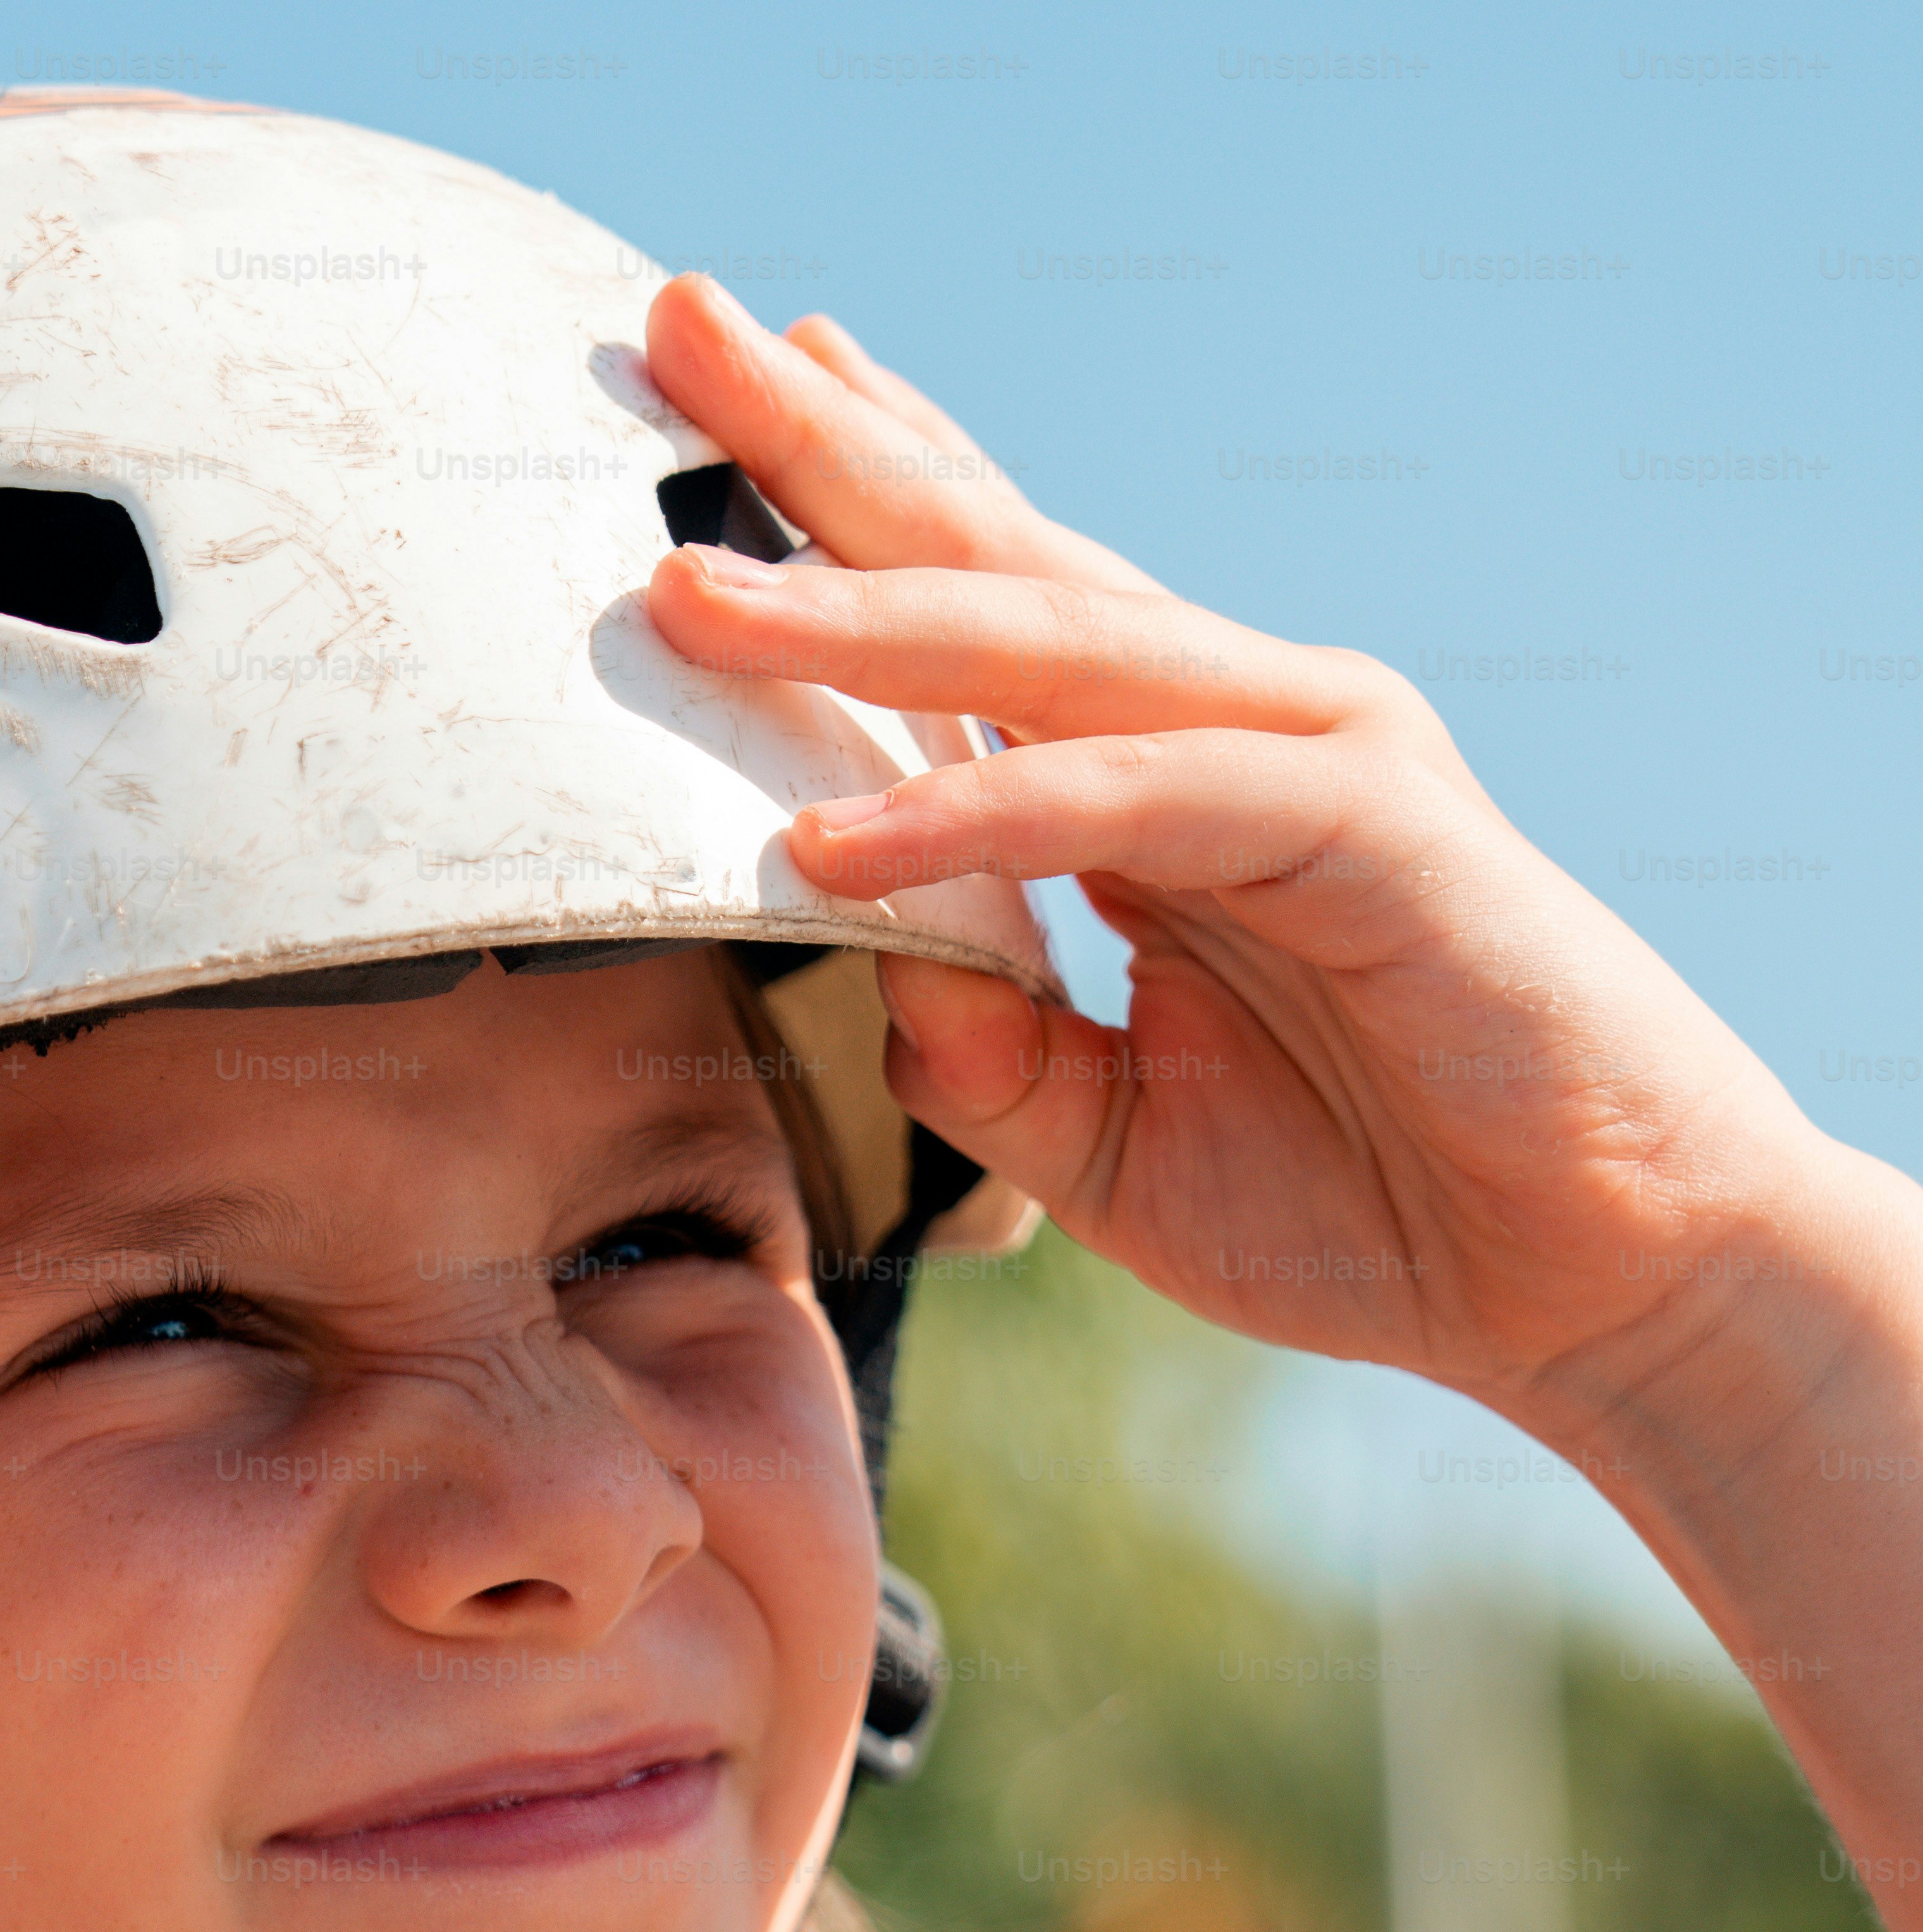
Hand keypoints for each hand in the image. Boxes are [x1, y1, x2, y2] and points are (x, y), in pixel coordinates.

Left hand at [635, 270, 1848, 1441]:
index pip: (980, 589)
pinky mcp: (1370, 827)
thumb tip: (867, 972)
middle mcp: (1225, 720)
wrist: (1583, 1277)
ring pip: (1045, 648)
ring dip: (857, 611)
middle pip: (992, 553)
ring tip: (682, 591)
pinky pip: (1133, 800)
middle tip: (677, 325)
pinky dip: (981, 814)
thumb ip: (978, 1056)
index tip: (717, 384)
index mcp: (1156, 765)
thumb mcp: (1100, 1142)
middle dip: (827, 445)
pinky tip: (833, 838)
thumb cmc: (1361, 1199)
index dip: (858, 478)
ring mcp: (1306, 752)